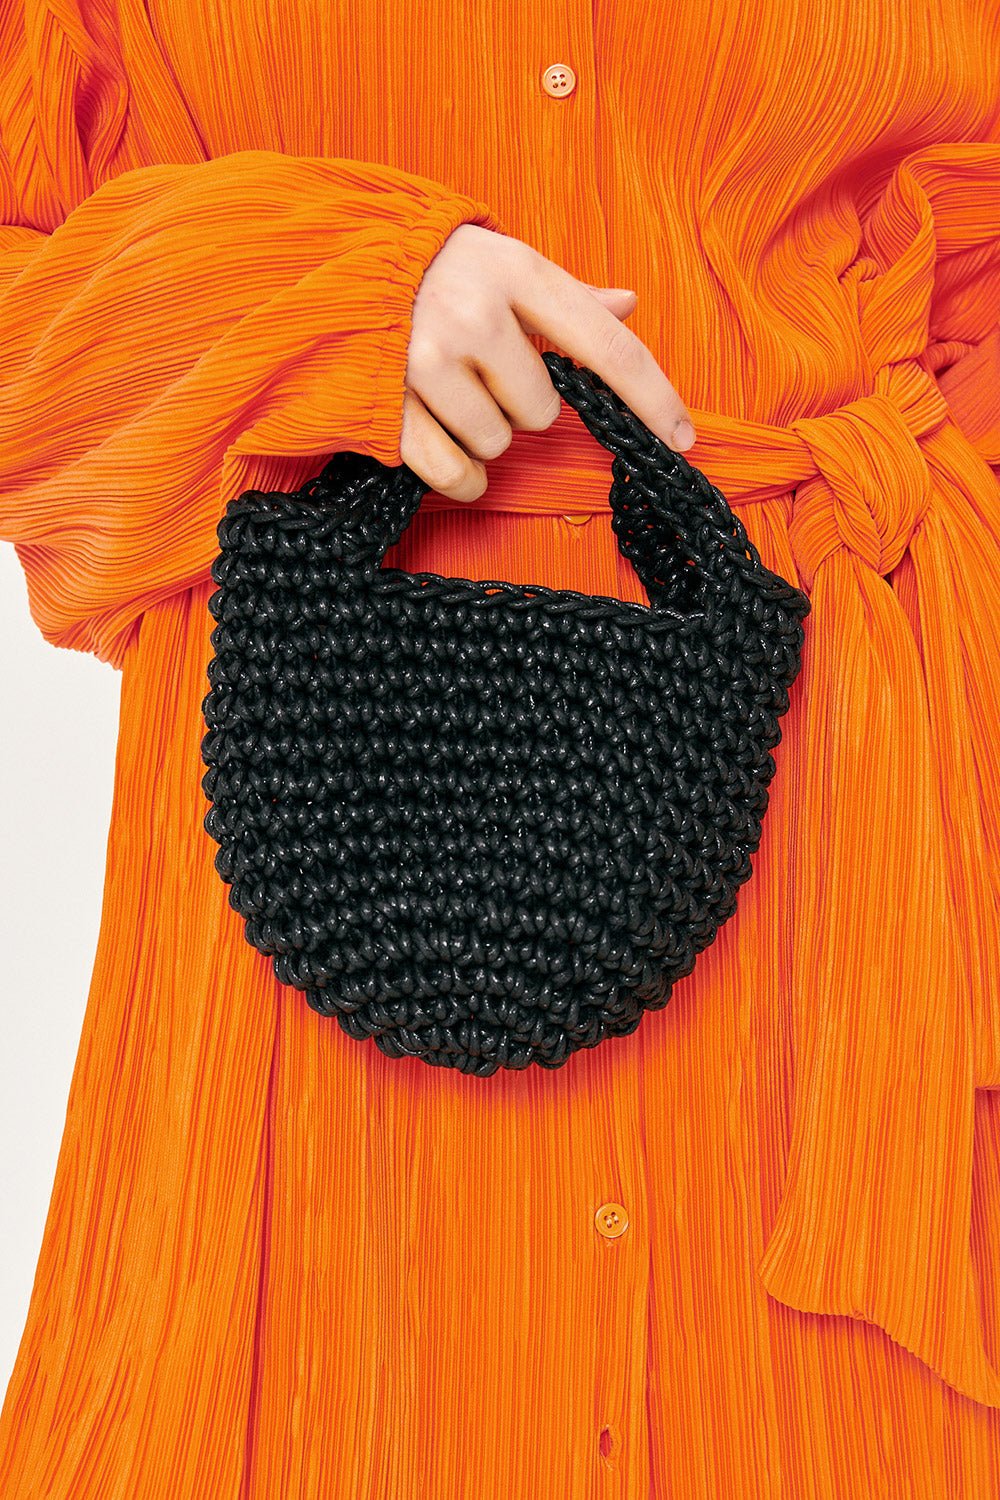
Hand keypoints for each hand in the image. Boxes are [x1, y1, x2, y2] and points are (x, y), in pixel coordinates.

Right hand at [401, 223, 696, 502]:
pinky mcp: (389, 405)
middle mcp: (476, 314)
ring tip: (445, 391)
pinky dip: (457, 474)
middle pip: (542, 413)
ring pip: (497, 445)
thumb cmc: (433, 272)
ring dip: (480, 433)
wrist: (331, 263)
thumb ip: (565, 298)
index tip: (684, 439)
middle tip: (478, 371)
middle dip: (516, 404)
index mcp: (518, 273)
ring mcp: (427, 360)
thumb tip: (627, 304)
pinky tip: (438, 438)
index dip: (653, 399)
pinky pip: (456, 474)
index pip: (608, 348)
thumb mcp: (503, 265)